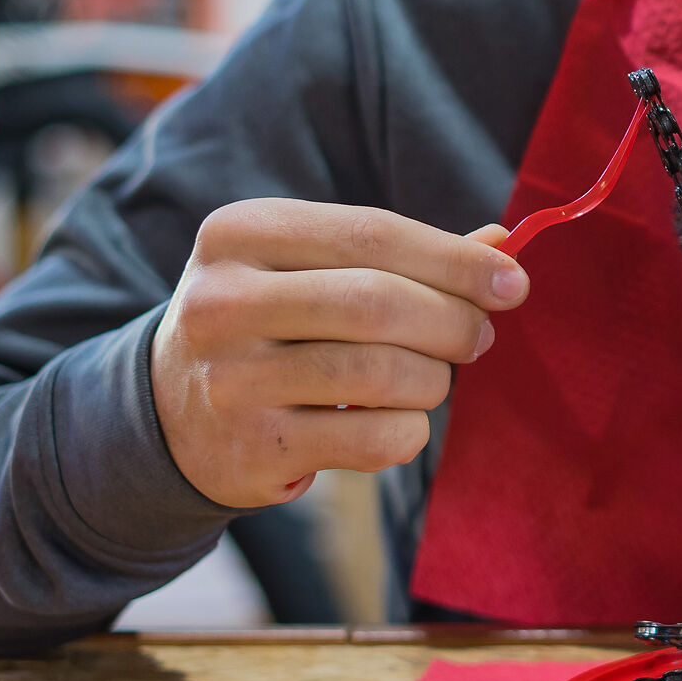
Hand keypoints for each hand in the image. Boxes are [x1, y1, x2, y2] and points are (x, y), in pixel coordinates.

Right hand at [148, 200, 528, 507]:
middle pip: (378, 303)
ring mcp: (229, 379)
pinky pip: (371, 440)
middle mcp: (223, 301)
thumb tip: (502, 244)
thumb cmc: (269, 320)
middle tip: (480, 337)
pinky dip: (409, 432)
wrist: (168, 410)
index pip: (372, 234)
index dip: (456, 260)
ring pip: (381, 375)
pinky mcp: (249, 448)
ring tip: (432, 380)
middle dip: (454, 322)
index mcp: (242, 232)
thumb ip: (402, 255)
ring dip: (434, 381)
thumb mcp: (310, 267)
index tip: (514, 283)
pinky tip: (396, 422)